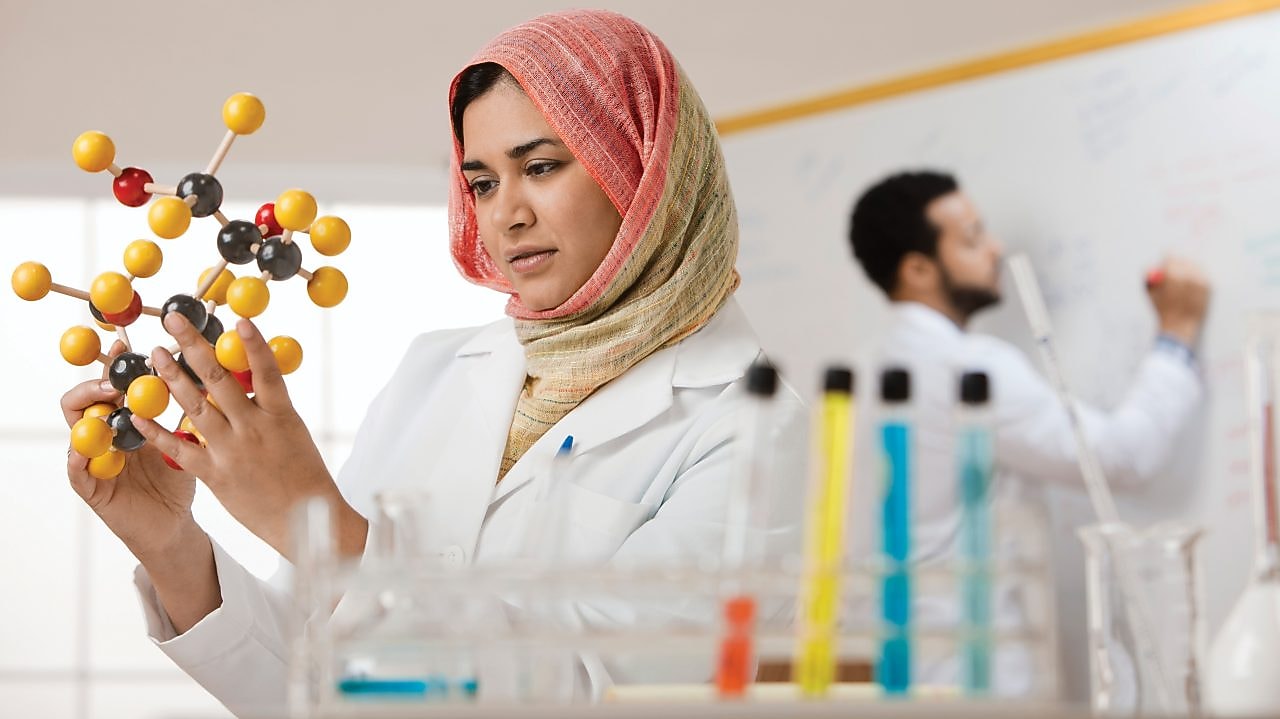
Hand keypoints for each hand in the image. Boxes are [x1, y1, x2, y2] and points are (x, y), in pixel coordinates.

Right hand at [62, 340, 199, 560]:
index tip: (127, 347)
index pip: (115, 385)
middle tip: (117, 377)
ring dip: (88, 411)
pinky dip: (79, 456)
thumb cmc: (182, 479)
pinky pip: (77, 469)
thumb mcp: (188, 440)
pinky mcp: (91, 488)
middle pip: (87, 399)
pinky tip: (88, 447)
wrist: (175, 524)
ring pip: (77, 429)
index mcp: (129, 421)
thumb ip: (191, 412)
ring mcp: (96, 460)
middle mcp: (107, 436)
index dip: (117, 365)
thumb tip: (214, 374)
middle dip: (99, 383)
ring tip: (106, 400)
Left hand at [131, 313, 366, 559]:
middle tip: (174, 319)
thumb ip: (268, 407)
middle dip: (192, 345)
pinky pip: (179, 448)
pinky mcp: (215, 475)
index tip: (236, 319)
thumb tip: (245, 380)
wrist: (307, 521)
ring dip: (171, 377)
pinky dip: (157, 431)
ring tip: (154, 354)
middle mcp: (253, 428)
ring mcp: (231, 451)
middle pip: (217, 379)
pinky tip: (139, 414)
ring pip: (194, 406)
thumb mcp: (294, 432)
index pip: (265, 370)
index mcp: (281, 414)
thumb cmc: (305, 474)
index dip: (252, 343)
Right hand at [1147, 256, 1209, 345]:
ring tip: (1183, 286)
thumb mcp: (1150, 292)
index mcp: (1172, 274)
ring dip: (1188, 271)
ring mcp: (1200, 280)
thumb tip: (1154, 265)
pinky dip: (1197, 279)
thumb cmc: (1162, 310)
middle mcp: (1188, 274)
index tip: (1166, 266)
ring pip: (1194, 265)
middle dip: (1178, 265)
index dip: (1166, 262)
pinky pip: (1203, 275)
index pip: (1170, 255)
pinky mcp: (1209, 286)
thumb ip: (1149, 275)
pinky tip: (1191, 290)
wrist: (1179, 327)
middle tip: (1174, 274)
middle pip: (1183, 259)